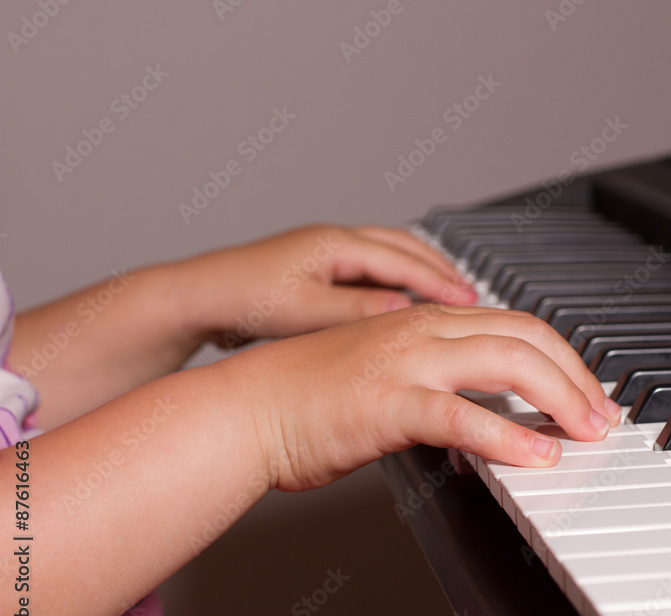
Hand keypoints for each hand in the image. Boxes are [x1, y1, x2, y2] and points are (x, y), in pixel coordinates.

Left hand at [177, 225, 477, 348]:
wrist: (196, 298)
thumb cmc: (241, 299)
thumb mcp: (304, 311)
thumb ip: (356, 312)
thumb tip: (404, 312)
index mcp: (334, 244)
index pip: (403, 259)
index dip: (440, 281)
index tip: (470, 299)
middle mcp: (332, 242)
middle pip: (403, 248)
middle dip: (440, 270)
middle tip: (470, 292)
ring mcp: (323, 254)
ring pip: (388, 256)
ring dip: (420, 273)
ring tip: (447, 294)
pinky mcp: (315, 271)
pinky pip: (370, 270)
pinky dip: (396, 282)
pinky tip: (401, 304)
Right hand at [225, 305, 621, 490]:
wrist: (245, 409)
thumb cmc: (306, 397)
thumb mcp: (383, 374)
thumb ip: (433, 380)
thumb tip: (478, 407)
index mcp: (423, 321)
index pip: (514, 324)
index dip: (561, 356)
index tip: (585, 390)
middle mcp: (421, 329)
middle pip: (525, 336)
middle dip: (575, 375)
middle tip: (600, 415)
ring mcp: (405, 361)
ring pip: (507, 362)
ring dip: (560, 398)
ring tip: (587, 432)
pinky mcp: (387, 402)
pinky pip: (462, 416)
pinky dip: (508, 436)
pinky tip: (537, 456)